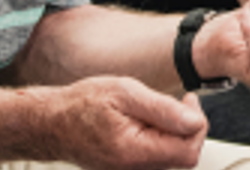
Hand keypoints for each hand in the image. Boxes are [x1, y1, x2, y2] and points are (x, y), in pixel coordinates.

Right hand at [40, 76, 206, 169]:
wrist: (52, 123)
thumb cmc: (81, 106)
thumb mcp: (124, 92)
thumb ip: (162, 109)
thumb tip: (194, 120)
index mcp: (134, 152)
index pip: (188, 150)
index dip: (197, 123)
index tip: (188, 101)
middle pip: (184, 155)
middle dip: (187, 127)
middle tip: (176, 102)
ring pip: (172, 156)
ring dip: (172, 132)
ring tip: (152, 111)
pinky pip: (158, 157)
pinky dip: (160, 138)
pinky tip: (145, 123)